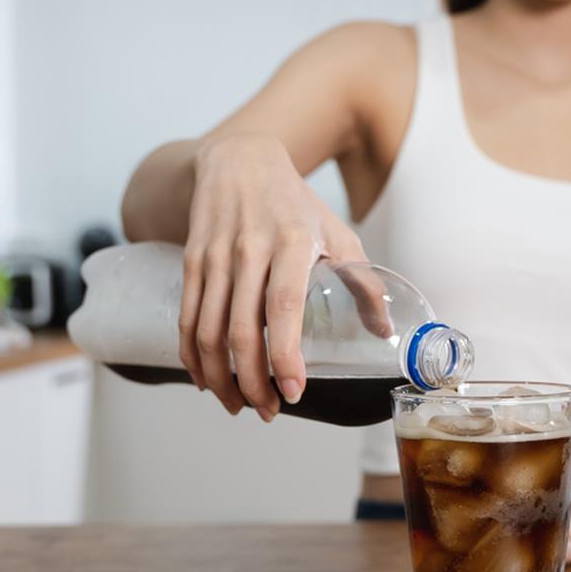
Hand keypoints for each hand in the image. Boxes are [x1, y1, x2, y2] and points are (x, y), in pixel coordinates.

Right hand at [179, 133, 373, 420]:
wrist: (238, 160)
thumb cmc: (294, 203)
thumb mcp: (337, 232)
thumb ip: (362, 280)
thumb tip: (383, 331)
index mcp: (293, 242)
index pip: (284, 306)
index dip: (285, 354)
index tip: (293, 391)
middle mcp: (249, 250)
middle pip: (241, 330)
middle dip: (252, 382)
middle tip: (268, 411)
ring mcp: (215, 256)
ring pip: (207, 331)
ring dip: (221, 378)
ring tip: (239, 405)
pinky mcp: (192, 261)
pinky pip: (186, 318)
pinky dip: (192, 356)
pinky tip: (206, 379)